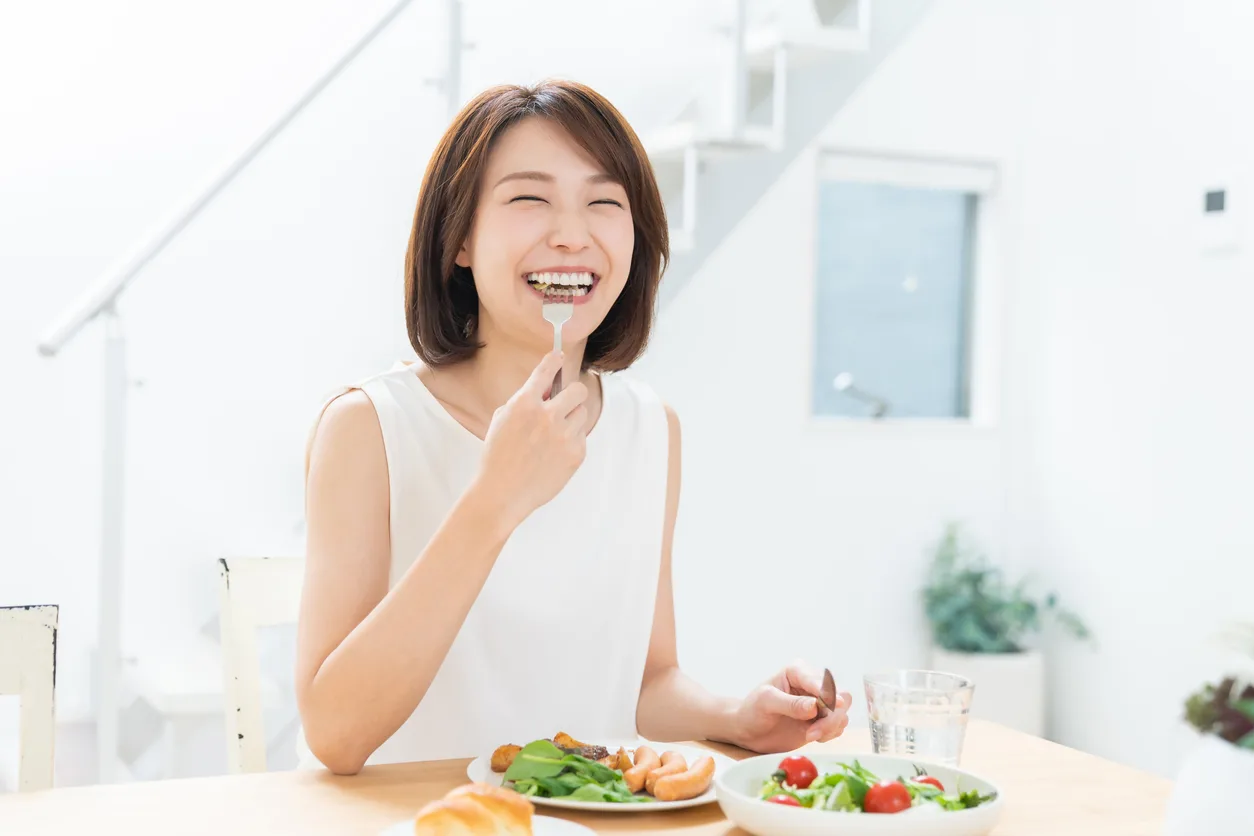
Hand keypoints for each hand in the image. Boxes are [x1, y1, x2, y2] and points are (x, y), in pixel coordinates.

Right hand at [473, 351, 588, 526]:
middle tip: (566, 401)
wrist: (502, 493)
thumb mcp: (502, 421)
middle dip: (573, 393)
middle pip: (578, 390)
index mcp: (524, 404)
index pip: (546, 370)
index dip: (555, 360)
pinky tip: (554, 453)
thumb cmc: (497, 457)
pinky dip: (571, 441)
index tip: (559, 357)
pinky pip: (582, 437)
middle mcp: (547, 416)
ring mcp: (564, 436)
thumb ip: (524, 402)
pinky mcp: (576, 454)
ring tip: (554, 434)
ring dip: (571, 419)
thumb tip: (547, 391)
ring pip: (582, 414)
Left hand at [731, 661, 852, 753]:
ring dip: (830, 727)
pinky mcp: (821, 720)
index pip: (820, 681)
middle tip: (814, 732)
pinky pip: (838, 726)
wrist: (748, 730)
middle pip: (840, 696)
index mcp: (797, 671)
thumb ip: (790, 704)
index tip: (836, 704)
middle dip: (832, 715)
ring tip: (809, 735)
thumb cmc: (752, 710)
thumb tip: (814, 707)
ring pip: (842, 713)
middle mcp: (812, 684)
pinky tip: (812, 736)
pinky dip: (830, 733)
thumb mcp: (766, 702)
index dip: (829, 693)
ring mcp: (819, 703)